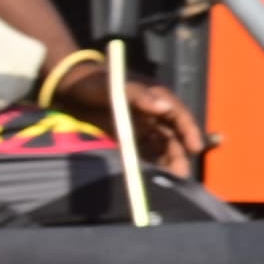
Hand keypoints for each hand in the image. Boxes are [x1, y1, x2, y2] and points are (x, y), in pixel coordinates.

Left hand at [39, 53, 204, 178]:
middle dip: (178, 155)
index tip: (196, 149)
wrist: (68, 88)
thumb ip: (140, 96)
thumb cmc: (94, 82)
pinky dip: (147, 164)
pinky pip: (142, 153)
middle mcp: (153, 114)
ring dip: (165, 163)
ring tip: (167, 180)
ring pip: (159, 147)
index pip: (180, 116)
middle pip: (172, 137)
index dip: (190, 132)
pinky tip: (148, 176)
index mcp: (156, 98)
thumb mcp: (117, 86)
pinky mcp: (127, 137)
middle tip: (180, 175)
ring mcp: (140, 126)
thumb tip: (165, 108)